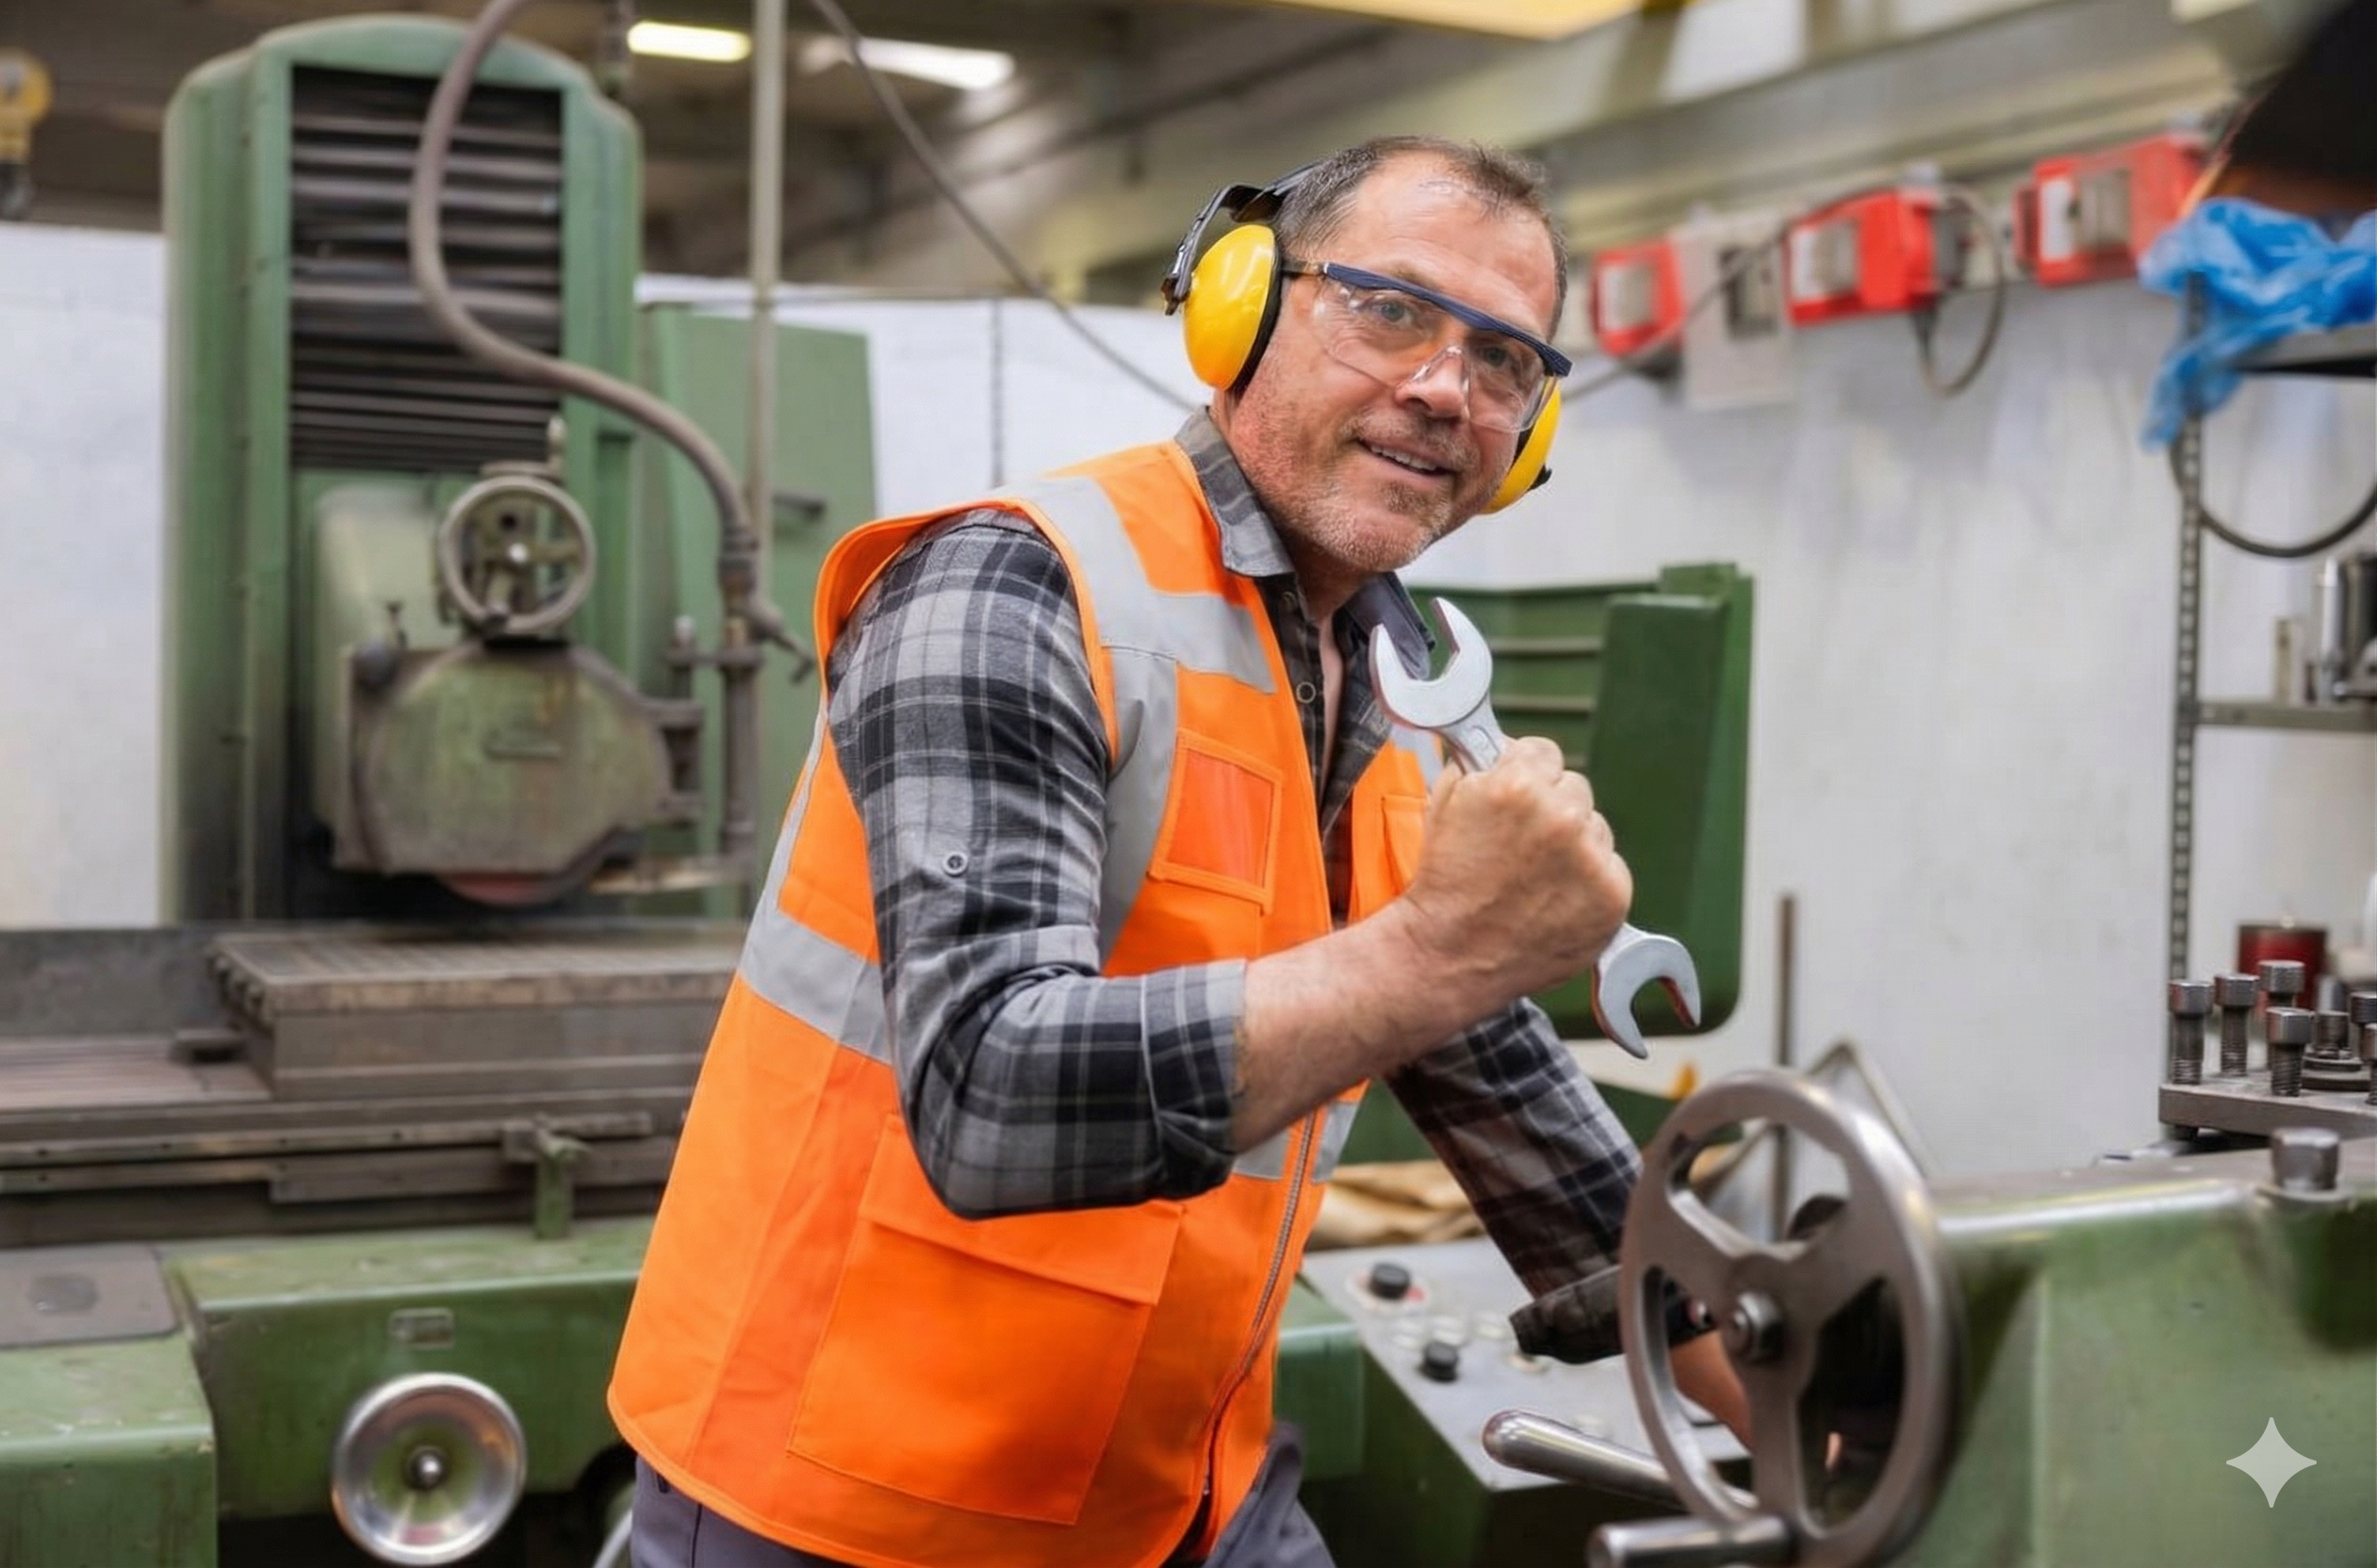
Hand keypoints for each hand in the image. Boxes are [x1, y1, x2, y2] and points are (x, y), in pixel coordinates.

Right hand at [1394, 735, 1632, 1008]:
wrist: (1450, 955)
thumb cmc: (1444, 882)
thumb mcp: (1443, 803)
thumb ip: (1480, 765)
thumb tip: (1506, 749)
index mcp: (1518, 786)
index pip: (1543, 751)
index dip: (1524, 774)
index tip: (1515, 797)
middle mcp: (1562, 818)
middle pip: (1574, 788)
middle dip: (1550, 808)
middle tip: (1521, 843)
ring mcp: (1591, 860)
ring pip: (1595, 830)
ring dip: (1574, 845)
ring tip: (1535, 878)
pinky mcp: (1612, 897)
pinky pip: (1610, 869)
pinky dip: (1589, 882)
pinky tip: (1555, 899)